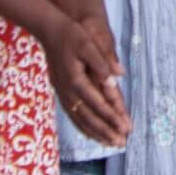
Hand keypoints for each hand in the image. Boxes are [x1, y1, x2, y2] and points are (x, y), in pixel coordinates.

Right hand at [44, 16, 130, 147]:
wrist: (48, 30)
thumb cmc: (71, 34)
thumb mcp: (88, 43)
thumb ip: (102, 62)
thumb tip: (116, 78)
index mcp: (76, 79)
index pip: (99, 104)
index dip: (113, 117)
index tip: (126, 128)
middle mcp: (68, 91)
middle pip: (89, 117)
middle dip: (106, 131)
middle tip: (122, 143)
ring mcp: (62, 93)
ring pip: (79, 119)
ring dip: (96, 133)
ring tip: (110, 144)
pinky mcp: (61, 92)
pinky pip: (72, 115)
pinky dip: (83, 127)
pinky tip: (91, 133)